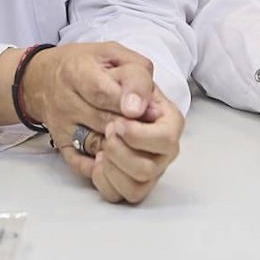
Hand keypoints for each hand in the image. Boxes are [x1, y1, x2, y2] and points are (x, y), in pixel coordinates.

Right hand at [26, 42, 155, 160]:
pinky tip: (120, 160)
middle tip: (154, 127)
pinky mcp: (61, 145)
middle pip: (104, 121)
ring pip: (97, 145)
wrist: (42, 79)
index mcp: (76, 71)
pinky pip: (82, 163)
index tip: (150, 111)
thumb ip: (135, 73)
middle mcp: (64, 101)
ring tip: (143, 142)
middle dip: (133, 125)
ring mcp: (62, 126)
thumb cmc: (86, 64)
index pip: (102, 92)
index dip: (128, 102)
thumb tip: (150, 105)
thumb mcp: (112, 53)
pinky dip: (103, 167)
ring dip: (123, 147)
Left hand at [89, 86, 183, 203]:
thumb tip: (133, 108)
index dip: (138, 136)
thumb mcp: (125, 64)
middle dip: (121, 153)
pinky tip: (97, 161)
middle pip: (149, 169)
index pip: (166, 140)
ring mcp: (148, 167)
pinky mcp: (129, 180)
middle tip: (107, 133)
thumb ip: (135, 81)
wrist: (90, 85)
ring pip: (135, 187)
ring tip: (101, 147)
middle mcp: (163, 149)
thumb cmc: (112, 77)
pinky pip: (119, 195)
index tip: (117, 124)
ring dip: (112, 169)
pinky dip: (104, 182)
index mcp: (170, 120)